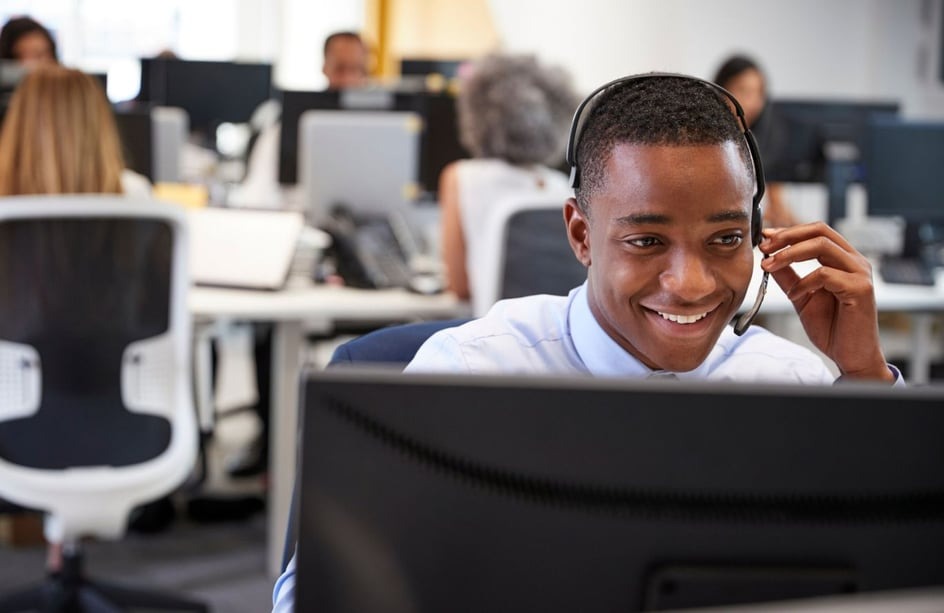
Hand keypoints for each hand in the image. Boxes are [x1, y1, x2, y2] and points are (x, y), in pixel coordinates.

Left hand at [759, 222, 893, 381]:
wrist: (851, 356)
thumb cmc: (832, 328)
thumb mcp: (801, 297)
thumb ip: (788, 277)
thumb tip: (768, 257)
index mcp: (843, 260)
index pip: (817, 231)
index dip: (789, 232)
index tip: (765, 237)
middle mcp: (855, 262)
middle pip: (820, 231)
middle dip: (787, 236)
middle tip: (764, 247)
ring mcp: (860, 274)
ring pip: (822, 246)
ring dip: (789, 254)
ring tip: (769, 266)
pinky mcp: (860, 289)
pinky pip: (825, 274)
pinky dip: (804, 282)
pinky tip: (794, 295)